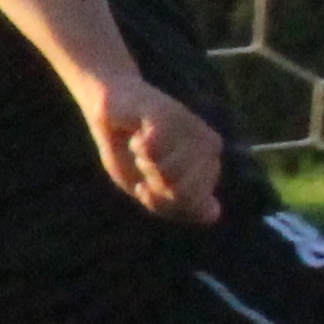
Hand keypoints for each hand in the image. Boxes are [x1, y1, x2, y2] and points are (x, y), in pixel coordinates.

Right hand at [86, 76, 221, 223]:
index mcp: (208, 167)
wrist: (110, 109)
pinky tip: (138, 132)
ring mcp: (195, 130)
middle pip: (181, 193)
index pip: (193, 207)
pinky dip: (137, 147)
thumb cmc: (128, 149)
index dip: (160, 202)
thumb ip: (179, 204)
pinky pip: (155, 151)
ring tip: (142, 144)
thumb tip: (213, 215)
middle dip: (152, 184)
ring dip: (143, 163)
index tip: (147, 184)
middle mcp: (210, 148)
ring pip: (169, 172)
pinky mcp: (175, 115)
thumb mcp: (148, 188)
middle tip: (144, 161)